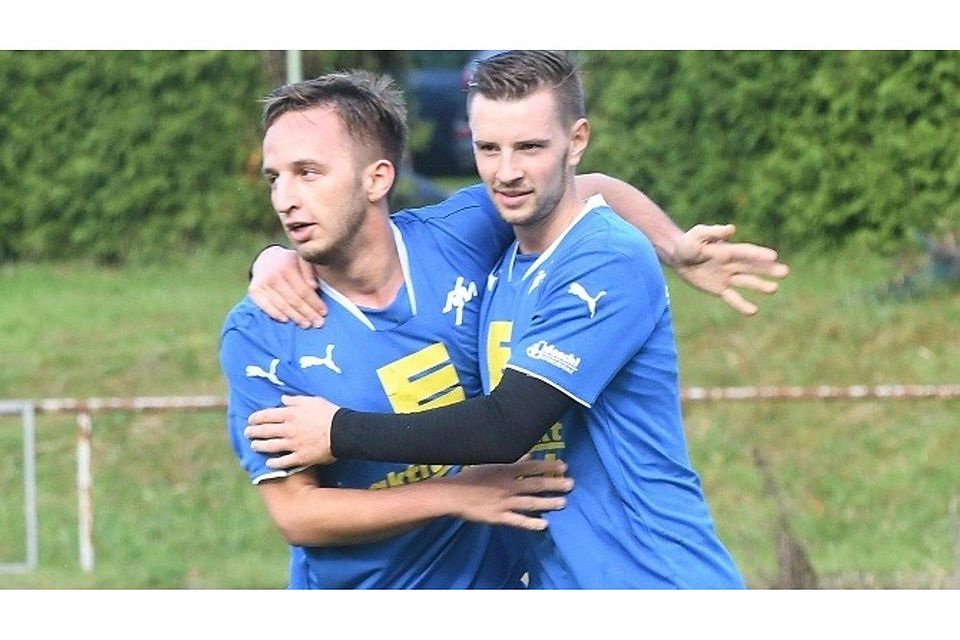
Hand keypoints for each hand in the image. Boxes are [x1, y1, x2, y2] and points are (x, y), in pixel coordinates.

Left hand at [245, 395, 338, 467]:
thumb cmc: (329, 413)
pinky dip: (274, 463)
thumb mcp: (312, 400)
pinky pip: (283, 461)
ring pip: (271, 446)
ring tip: (254, 446)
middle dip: (254, 432)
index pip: (267, 415)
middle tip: (247, 433)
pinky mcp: (300, 457)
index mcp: (290, 414)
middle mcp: (288, 430)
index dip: (256, 418)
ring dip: (260, 446)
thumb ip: (295, 400)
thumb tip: (282, 399)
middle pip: (266, 431)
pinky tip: (268, 463)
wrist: (342, 431)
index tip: (250, 419)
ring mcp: (293, 444)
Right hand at [249, 246, 326, 327]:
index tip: (324, 312)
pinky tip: (286, 320)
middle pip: (294, 300)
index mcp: (288, 266)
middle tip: (318, 323)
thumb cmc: (290, 263)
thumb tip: (314, 286)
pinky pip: (266, 306)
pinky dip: (276, 314)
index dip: (315, 303)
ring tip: (306, 325)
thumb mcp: (301, 260)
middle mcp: (273, 275)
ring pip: (282, 305)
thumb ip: (309, 270)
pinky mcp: (254, 290)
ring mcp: (262, 283)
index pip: (304, 290)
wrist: (267, 259)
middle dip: (308, 313)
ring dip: (295, 317)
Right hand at [437, 456, 573, 530]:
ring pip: (530, 502)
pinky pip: (517, 521)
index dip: (548, 466)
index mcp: (505, 470)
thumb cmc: (471, 477)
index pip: (531, 467)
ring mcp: (504, 502)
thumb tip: (529, 454)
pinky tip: (544, 525)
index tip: (564, 466)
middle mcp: (508, 486)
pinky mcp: (498, 517)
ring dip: (547, 502)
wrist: (453, 494)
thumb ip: (512, 461)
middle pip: (535, 484)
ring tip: (563, 503)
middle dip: (554, 484)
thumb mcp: (491, 464)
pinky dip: (530, 523)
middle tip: (571, 484)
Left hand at [672, 224, 789, 315]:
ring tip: (774, 289)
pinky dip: (741, 304)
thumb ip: (714, 232)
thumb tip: (732, 229)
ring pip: (746, 282)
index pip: (746, 253)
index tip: (773, 256)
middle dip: (768, 269)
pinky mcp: (719, 289)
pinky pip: (732, 297)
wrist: (678, 256)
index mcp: (728, 250)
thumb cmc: (689, 242)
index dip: (758, 255)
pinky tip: (753, 312)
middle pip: (752, 267)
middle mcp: (731, 264)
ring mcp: (726, 277)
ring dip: (760, 285)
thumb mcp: (699, 234)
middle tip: (785, 272)